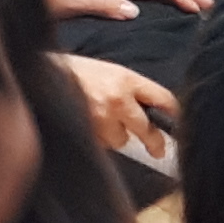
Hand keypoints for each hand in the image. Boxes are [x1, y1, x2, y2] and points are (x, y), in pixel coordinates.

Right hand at [58, 50, 178, 160]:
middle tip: (158, 150)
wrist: (44, 74)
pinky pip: (101, 144)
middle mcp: (117, 99)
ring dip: (116, 136)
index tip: (179, 124)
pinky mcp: (86, 132)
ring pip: (121, 140)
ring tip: (102, 122)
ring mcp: (101, 118)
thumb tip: (153, 111)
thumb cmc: (77, 72)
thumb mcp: (109, 71)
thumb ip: (132, 89)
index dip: (174, 114)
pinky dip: (98, 139)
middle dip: (154, 142)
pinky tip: (89, 125)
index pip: (163, 99)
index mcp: (127, 79)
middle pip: (147, 129)